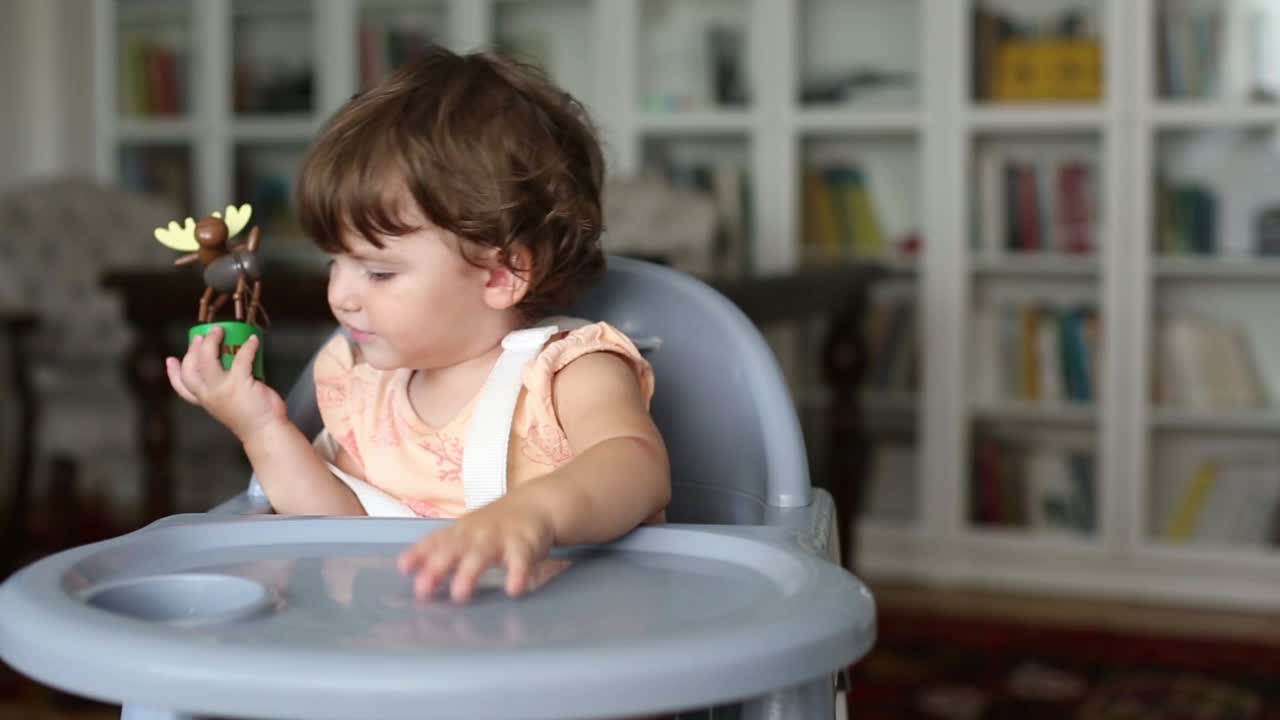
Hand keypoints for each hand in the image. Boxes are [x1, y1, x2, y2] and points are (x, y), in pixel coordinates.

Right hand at [166, 326, 285, 441]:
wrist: (266, 431)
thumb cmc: (251, 416)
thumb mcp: (227, 404)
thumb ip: (220, 390)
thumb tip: (226, 366)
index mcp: (204, 400)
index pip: (181, 386)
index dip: (172, 372)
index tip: (171, 359)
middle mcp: (209, 395)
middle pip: (190, 368)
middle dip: (193, 349)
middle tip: (202, 336)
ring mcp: (222, 389)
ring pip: (206, 360)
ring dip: (211, 342)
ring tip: (219, 331)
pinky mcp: (240, 384)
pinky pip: (241, 358)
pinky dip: (248, 346)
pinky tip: (253, 341)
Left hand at [397, 498, 554, 602]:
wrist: (537, 503)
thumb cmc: (494, 526)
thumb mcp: (466, 533)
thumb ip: (439, 550)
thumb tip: (403, 567)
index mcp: (460, 532)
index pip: (436, 541)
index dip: (419, 553)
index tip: (404, 568)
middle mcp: (476, 534)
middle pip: (454, 548)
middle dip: (438, 566)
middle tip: (423, 588)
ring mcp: (500, 538)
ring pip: (482, 554)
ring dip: (470, 572)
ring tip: (460, 593)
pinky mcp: (525, 544)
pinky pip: (521, 560)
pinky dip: (517, 573)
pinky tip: (513, 589)